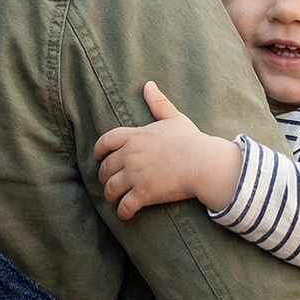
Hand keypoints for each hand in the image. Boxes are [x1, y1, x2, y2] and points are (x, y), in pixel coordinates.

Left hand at [94, 82, 243, 219]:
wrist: (203, 163)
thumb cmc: (191, 140)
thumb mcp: (174, 118)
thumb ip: (158, 102)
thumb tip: (149, 84)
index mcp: (136, 137)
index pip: (107, 141)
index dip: (99, 149)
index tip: (97, 156)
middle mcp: (131, 156)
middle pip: (106, 168)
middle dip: (104, 176)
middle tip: (108, 183)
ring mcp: (135, 176)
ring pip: (111, 188)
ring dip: (110, 195)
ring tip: (115, 199)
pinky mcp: (143, 193)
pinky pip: (125, 206)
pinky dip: (123, 212)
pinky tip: (125, 214)